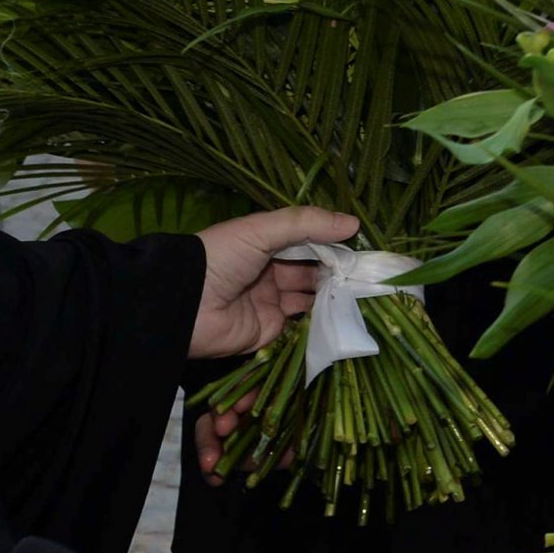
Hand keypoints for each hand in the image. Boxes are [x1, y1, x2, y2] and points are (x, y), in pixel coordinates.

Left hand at [190, 206, 353, 360]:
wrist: (185, 305)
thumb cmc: (221, 258)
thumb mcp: (261, 230)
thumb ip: (307, 224)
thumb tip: (354, 223)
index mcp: (264, 244)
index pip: (307, 241)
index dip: (332, 241)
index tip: (361, 244)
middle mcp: (270, 272)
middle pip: (312, 269)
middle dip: (338, 268)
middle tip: (368, 269)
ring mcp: (271, 301)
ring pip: (311, 296)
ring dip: (333, 292)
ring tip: (361, 289)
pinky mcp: (272, 329)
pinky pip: (302, 323)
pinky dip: (322, 318)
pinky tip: (344, 310)